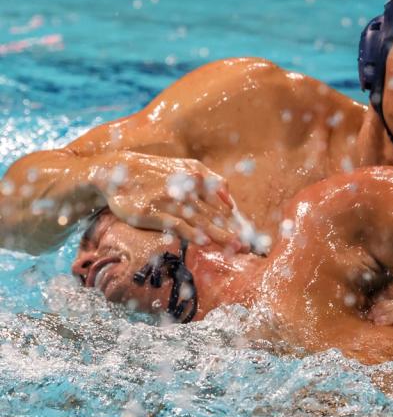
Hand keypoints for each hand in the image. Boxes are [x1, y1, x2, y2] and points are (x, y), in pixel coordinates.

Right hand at [89, 150, 242, 248]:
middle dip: (233, 233)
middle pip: (215, 215)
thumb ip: (209, 179)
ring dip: (220, 235)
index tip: (251, 238)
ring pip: (201, 221)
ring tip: (235, 248)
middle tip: (250, 249)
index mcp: (197, 178)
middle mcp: (187, 189)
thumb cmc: (155, 173)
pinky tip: (204, 242)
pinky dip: (191, 233)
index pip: (222, 205)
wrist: (117, 171)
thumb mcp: (184, 167)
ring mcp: (170, 201)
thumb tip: (229, 199)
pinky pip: (177, 224)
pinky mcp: (154, 212)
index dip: (237, 223)